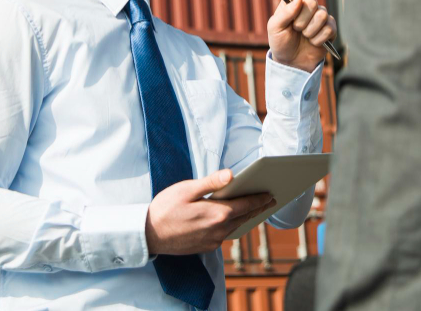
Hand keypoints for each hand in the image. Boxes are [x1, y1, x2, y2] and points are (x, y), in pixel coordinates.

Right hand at [145, 169, 275, 254]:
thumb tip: (232, 174)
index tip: (271, 194)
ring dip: (246, 217)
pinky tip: (233, 219)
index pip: (246, 205)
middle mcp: (219, 230)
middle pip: (244, 217)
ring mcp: (213, 241)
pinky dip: (232, 225)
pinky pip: (225, 234)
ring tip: (255, 208)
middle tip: (270, 200)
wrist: (148, 234)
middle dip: (258, 208)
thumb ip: (211, 182)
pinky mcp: (206, 247)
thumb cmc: (165, 207)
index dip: (260, 199)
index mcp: (217, 213)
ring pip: (235, 227)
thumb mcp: (187, 189)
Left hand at [268, 0, 336, 71]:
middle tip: (296, 29)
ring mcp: (319, 18)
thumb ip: (285, 13)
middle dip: (302, 18)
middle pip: (311, 2)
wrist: (291, 62)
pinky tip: (314, 42)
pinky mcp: (329, 29)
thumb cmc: (280, 43)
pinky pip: (330, 27)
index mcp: (291, 4)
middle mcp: (306, 8)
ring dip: (311, 29)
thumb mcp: (275, 28)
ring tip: (305, 36)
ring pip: (322, 14)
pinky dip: (319, 37)